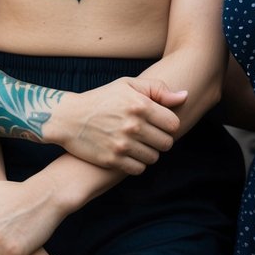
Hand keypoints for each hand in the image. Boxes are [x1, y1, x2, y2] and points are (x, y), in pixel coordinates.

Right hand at [48, 77, 185, 173]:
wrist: (69, 118)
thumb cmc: (103, 98)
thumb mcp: (129, 85)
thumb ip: (158, 90)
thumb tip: (184, 96)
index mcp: (141, 105)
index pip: (173, 124)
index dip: (169, 125)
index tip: (160, 124)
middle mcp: (133, 126)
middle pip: (166, 143)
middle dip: (162, 140)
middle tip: (151, 136)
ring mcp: (123, 145)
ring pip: (154, 158)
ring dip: (150, 153)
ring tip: (140, 144)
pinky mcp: (112, 160)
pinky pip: (138, 169)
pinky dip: (137, 164)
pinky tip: (130, 154)